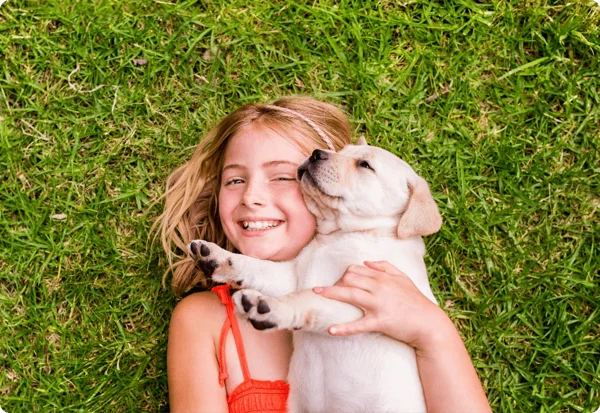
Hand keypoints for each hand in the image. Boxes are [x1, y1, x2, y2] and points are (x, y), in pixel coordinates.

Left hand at [313, 261, 450, 350]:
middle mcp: (379, 288)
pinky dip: (344, 328)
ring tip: (315, 295)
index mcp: (383, 277)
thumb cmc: (415, 301)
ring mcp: (378, 304)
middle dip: (335, 283)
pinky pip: (358, 325)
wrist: (429, 323)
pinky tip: (331, 329)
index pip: (356, 269)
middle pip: (349, 278)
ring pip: (350, 294)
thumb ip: (385, 267)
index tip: (339, 283)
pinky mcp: (380, 322)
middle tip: (327, 293)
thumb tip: (366, 261)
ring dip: (330, 294)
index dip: (344, 274)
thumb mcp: (403, 278)